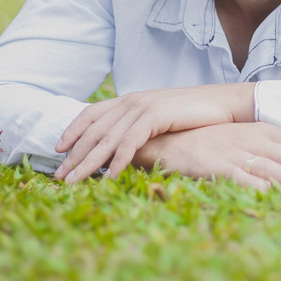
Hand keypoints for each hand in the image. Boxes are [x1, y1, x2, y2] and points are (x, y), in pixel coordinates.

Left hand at [54, 84, 254, 182]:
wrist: (223, 104)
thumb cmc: (195, 114)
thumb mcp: (161, 118)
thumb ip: (140, 126)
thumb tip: (123, 147)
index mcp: (131, 99)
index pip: (92, 112)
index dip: (73, 129)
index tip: (58, 148)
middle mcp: (132, 100)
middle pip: (94, 129)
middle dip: (74, 154)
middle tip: (59, 176)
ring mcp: (142, 106)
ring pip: (106, 138)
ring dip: (88, 162)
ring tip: (74, 182)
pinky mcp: (154, 116)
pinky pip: (129, 142)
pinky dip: (117, 161)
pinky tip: (109, 177)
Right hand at [135, 122, 280, 189]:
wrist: (169, 140)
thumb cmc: (210, 142)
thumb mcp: (244, 139)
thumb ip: (269, 149)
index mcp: (262, 129)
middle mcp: (253, 139)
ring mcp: (236, 153)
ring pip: (274, 169)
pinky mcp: (218, 167)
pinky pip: (244, 179)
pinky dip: (261, 188)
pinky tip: (277, 197)